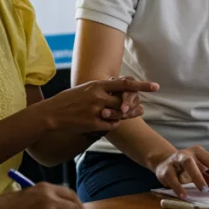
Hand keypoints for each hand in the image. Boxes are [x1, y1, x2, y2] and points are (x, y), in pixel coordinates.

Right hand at [37, 77, 158, 132]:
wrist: (52, 113)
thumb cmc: (69, 99)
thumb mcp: (86, 88)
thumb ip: (102, 88)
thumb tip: (120, 86)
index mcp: (97, 85)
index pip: (125, 83)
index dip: (142, 85)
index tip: (156, 86)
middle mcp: (98, 97)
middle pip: (125, 102)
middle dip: (134, 106)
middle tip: (142, 108)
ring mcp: (96, 111)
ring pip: (120, 115)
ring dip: (125, 116)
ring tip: (129, 115)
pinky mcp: (93, 124)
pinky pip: (111, 126)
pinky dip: (112, 124)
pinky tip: (109, 122)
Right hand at [149, 146, 208, 198]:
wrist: (163, 162)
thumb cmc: (186, 167)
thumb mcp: (199, 171)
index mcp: (198, 152)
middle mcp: (186, 154)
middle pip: (194, 162)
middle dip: (201, 176)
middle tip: (208, 189)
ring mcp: (174, 161)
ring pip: (185, 166)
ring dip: (193, 178)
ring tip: (200, 191)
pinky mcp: (165, 170)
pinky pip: (171, 178)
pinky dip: (178, 187)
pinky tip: (183, 195)